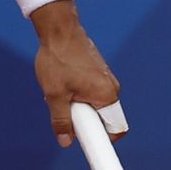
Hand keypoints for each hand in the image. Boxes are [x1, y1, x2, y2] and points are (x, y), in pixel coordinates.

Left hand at [30, 1, 123, 147]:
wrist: (58, 28)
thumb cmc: (58, 58)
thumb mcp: (55, 94)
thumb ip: (61, 120)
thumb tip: (65, 141)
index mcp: (107, 95)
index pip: (115, 129)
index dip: (100, 138)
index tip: (84, 137)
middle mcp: (112, 88)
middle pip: (102, 118)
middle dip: (83, 117)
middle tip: (64, 106)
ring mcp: (105, 78)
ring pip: (93, 104)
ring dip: (77, 103)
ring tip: (60, 88)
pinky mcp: (97, 71)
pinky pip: (90, 91)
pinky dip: (76, 92)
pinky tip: (62, 79)